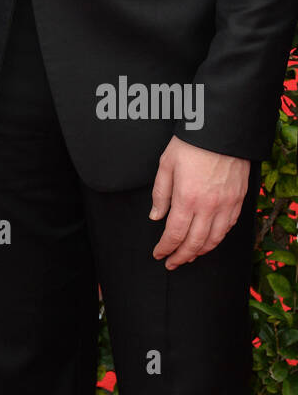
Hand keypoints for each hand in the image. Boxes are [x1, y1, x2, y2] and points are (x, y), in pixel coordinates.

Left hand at [149, 135, 249, 269]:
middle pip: (195, 243)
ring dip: (200, 252)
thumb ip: (160, 194)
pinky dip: (217, 239)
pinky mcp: (238, 201)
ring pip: (214, 240)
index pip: (175, 234)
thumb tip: (155, 217)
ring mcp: (226, 205)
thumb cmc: (191, 144)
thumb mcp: (166, 164)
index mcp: (187, 198)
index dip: (165, 248)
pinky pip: (228, 228)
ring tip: (188, 256)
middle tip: (171, 262)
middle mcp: (209, 207)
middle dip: (181, 257)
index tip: (159, 254)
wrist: (221, 131)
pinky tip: (209, 240)